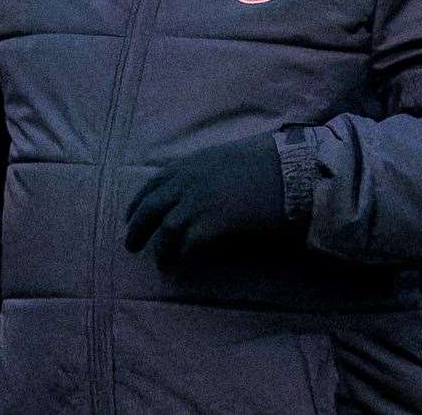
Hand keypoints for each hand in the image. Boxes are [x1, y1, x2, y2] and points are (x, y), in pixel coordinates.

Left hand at [124, 133, 295, 268]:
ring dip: (160, 248)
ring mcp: (199, 201)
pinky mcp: (213, 223)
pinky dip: (182, 255)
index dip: (138, 202)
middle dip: (137, 228)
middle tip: (131, 245)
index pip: (153, 183)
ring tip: (160, 263)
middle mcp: (189, 180)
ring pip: (166, 229)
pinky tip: (182, 264)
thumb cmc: (267, 160)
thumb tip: (199, 186)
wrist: (291, 170)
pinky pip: (187, 244)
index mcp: (191, 162)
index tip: (130, 216)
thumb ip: (207, 170)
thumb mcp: (228, 157)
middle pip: (150, 207)